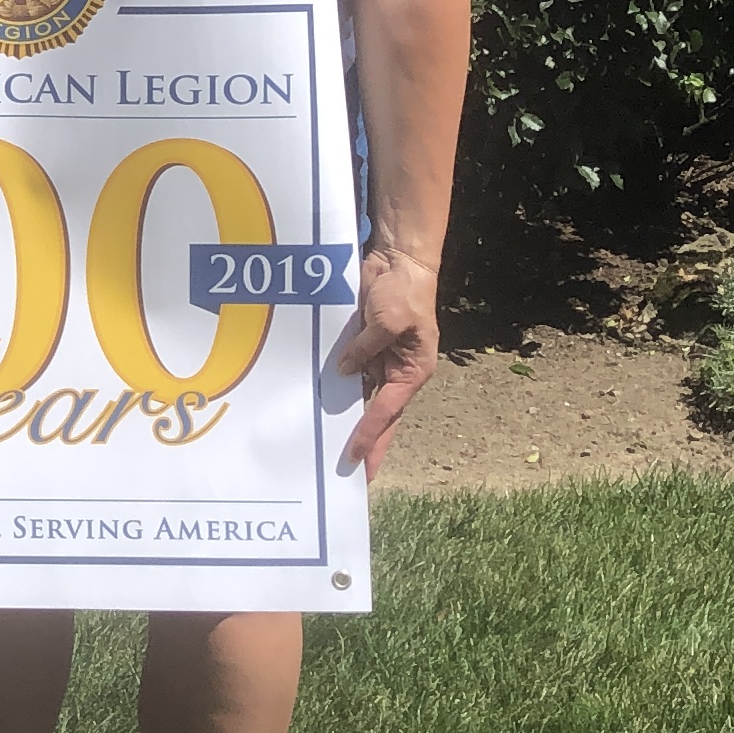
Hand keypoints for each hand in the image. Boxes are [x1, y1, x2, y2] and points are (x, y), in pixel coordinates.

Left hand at [329, 246, 441, 475]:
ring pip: (362, 397)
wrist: (399, 260)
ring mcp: (380, 359)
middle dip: (365, 442)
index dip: (370, 435)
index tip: (354, 458)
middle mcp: (398, 371)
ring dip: (348, 418)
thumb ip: (366, 347)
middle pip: (379, 414)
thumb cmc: (405, 291)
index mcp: (413, 370)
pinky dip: (338, 387)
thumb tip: (344, 371)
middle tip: (348, 472)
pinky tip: (320, 404)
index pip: (388, 411)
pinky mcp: (364, 346)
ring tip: (330, 447)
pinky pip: (350, 372)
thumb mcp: (389, 319)